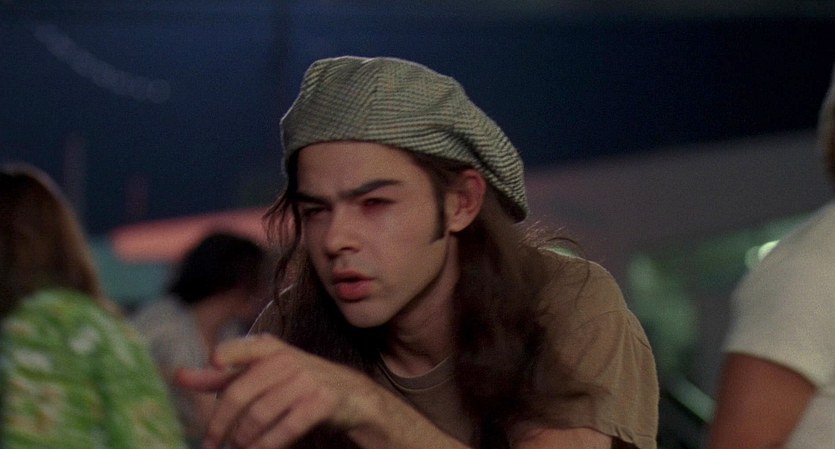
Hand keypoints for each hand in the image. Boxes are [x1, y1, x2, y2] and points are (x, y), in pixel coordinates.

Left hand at [175, 334, 377, 448]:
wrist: (351, 395)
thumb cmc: (297, 383)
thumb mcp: (262, 373)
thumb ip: (223, 376)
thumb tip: (180, 376)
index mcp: (270, 348)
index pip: (245, 346)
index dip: (228, 353)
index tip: (213, 363)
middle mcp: (288, 359)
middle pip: (241, 392)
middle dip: (220, 423)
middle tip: (210, 444)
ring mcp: (307, 379)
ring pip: (260, 413)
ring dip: (241, 439)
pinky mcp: (322, 401)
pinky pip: (286, 427)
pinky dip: (267, 445)